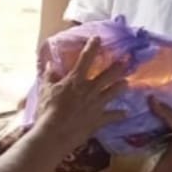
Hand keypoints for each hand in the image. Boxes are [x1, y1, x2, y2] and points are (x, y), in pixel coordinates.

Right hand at [34, 37, 127, 151]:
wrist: (56, 133)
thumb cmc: (48, 110)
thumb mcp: (45, 90)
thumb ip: (49, 76)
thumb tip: (50, 64)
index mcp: (76, 80)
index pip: (86, 59)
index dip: (92, 47)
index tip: (98, 38)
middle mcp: (90, 89)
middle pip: (108, 75)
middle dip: (118, 66)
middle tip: (126, 61)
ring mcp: (97, 104)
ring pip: (114, 92)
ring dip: (121, 86)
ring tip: (127, 83)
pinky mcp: (99, 119)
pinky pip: (113, 116)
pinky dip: (120, 114)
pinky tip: (126, 113)